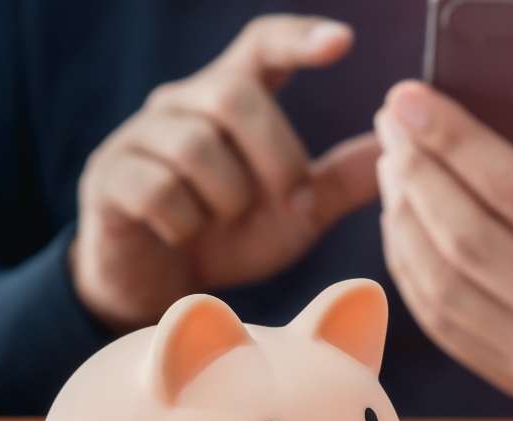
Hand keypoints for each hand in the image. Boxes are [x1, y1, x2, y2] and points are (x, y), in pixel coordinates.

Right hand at [72, 15, 379, 330]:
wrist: (161, 290)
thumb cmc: (234, 238)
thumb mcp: (298, 211)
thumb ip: (342, 179)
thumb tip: (403, 143)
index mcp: (232, 100)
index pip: (262, 45)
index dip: (299, 39)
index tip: (343, 42)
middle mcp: (182, 103)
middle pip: (234, 96)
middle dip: (276, 156)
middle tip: (292, 202)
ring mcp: (140, 137)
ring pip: (196, 145)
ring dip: (228, 198)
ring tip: (226, 222)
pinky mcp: (109, 178)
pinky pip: (157, 188)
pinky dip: (185, 222)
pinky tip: (183, 235)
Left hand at [375, 15, 512, 415]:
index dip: (455, 141)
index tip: (410, 100)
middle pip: (466, 236)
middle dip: (417, 171)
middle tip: (390, 122)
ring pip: (441, 284)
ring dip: (403, 219)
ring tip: (390, 165)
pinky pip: (441, 323)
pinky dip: (409, 271)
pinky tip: (399, 225)